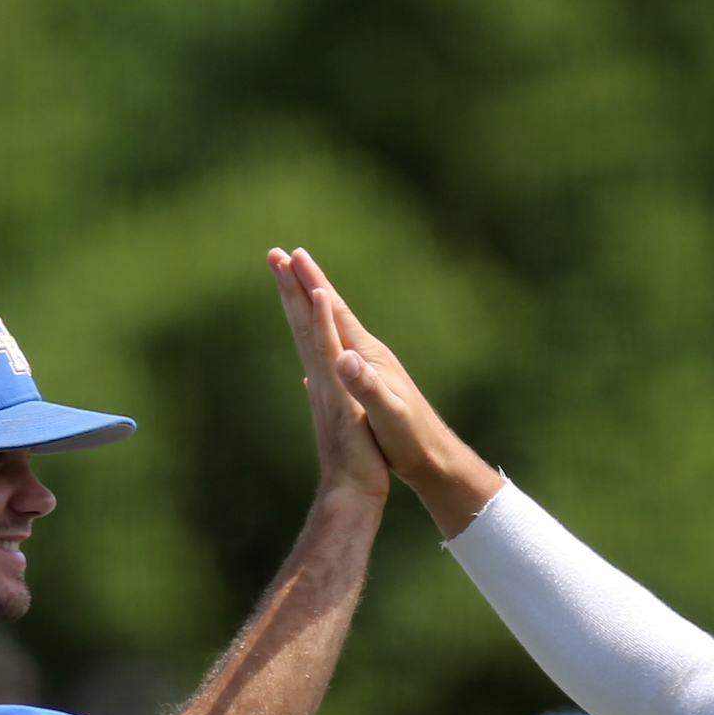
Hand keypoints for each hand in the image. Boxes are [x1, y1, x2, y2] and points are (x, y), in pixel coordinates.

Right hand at [275, 248, 500, 537]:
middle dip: (303, 282)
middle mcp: (365, 354)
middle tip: (280, 255)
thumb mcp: (386, 414)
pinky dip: (322, 340)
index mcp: (364, 356)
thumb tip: (343, 357)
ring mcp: (367, 368)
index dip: (309, 285)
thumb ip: (364, 386)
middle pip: (329, 311)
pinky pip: (336, 351)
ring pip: (332, 328)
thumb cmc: (410, 440)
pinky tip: (319, 347)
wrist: (433, 458)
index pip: (331, 312)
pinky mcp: (369, 383)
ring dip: (311, 306)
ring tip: (296, 286)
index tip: (288, 256)